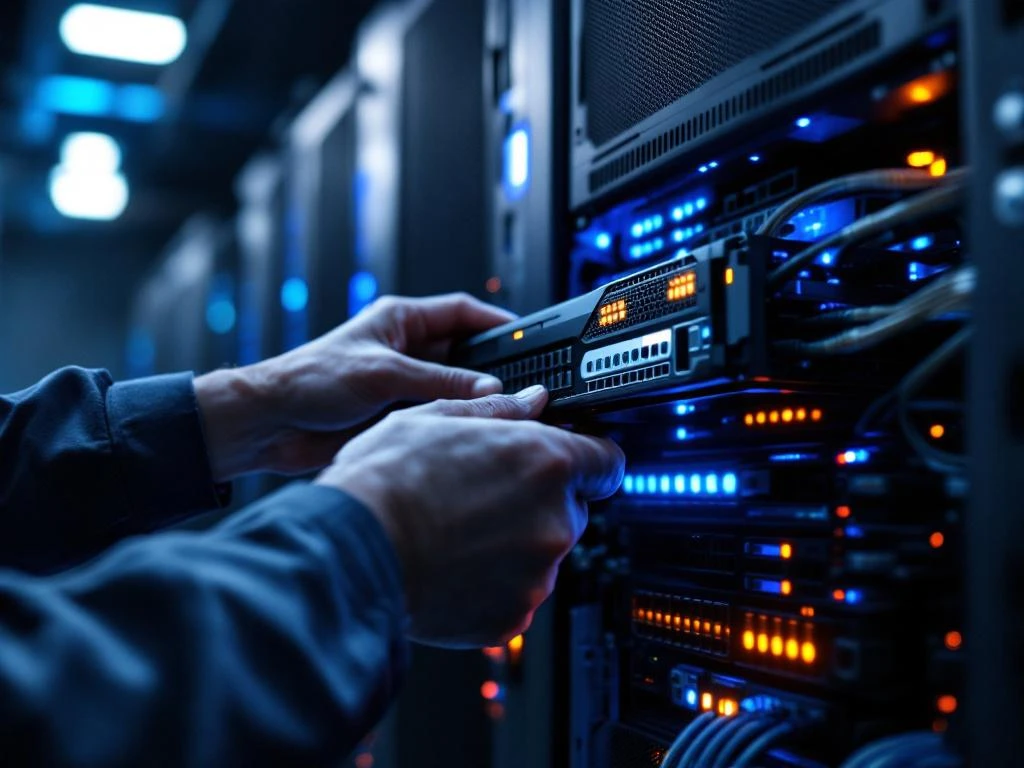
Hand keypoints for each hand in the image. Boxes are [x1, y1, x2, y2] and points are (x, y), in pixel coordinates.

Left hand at [195, 294, 513, 480]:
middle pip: (464, 353)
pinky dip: (452, 423)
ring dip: (470, 400)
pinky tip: (469, 433)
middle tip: (522, 383)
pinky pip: (436, 416)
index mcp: (400, 320)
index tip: (527, 337)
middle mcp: (404, 349)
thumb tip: (488, 389)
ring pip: (453, 389)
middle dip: (491, 368)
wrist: (270, 424)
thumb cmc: (309, 380)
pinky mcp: (394, 414)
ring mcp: (401, 383)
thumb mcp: (383, 373)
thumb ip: (439, 382)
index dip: (496, 321)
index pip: (461, 312)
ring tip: (500, 411)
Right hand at [316, 386, 624, 647]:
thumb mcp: (435, 418)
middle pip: (573, 508)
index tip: (572, 461)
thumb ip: (498, 410)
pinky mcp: (513, 616)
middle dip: (541, 500)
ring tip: (459, 530)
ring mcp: (537, 575)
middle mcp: (553, 521)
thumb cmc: (385, 482)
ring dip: (516, 543)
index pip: (607, 461)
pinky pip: (518, 594)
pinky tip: (454, 564)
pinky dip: (495, 583)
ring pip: (543, 552)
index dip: (588, 458)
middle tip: (486, 494)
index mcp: (544, 462)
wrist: (351, 554)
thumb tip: (532, 400)